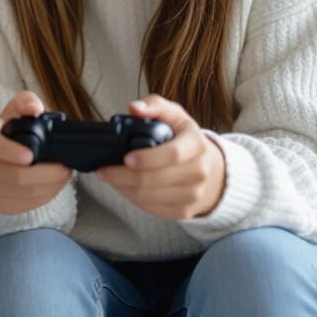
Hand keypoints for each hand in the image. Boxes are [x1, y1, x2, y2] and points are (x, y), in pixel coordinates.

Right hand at [0, 91, 72, 214]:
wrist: (7, 151)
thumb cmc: (15, 129)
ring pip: (21, 194)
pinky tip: (52, 186)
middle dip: (44, 174)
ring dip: (49, 186)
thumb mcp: (20, 108)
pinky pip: (23, 206)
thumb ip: (27, 102)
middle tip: (65, 168)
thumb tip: (34, 109)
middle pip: (12, 176)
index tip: (31, 155)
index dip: (10, 152)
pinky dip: (43, 198)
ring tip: (63, 175)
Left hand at [97, 94, 225, 219]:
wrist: (212, 170)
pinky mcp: (184, 211)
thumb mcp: (175, 116)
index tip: (126, 157)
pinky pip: (151, 208)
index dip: (147, 159)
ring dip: (123, 188)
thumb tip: (135, 108)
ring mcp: (193, 194)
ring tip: (109, 177)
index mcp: (197, 145)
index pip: (173, 155)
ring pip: (149, 197)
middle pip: (155, 180)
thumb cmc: (186, 140)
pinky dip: (131, 198)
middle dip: (123, 176)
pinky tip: (122, 187)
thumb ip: (154, 106)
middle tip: (104, 170)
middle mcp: (199, 172)